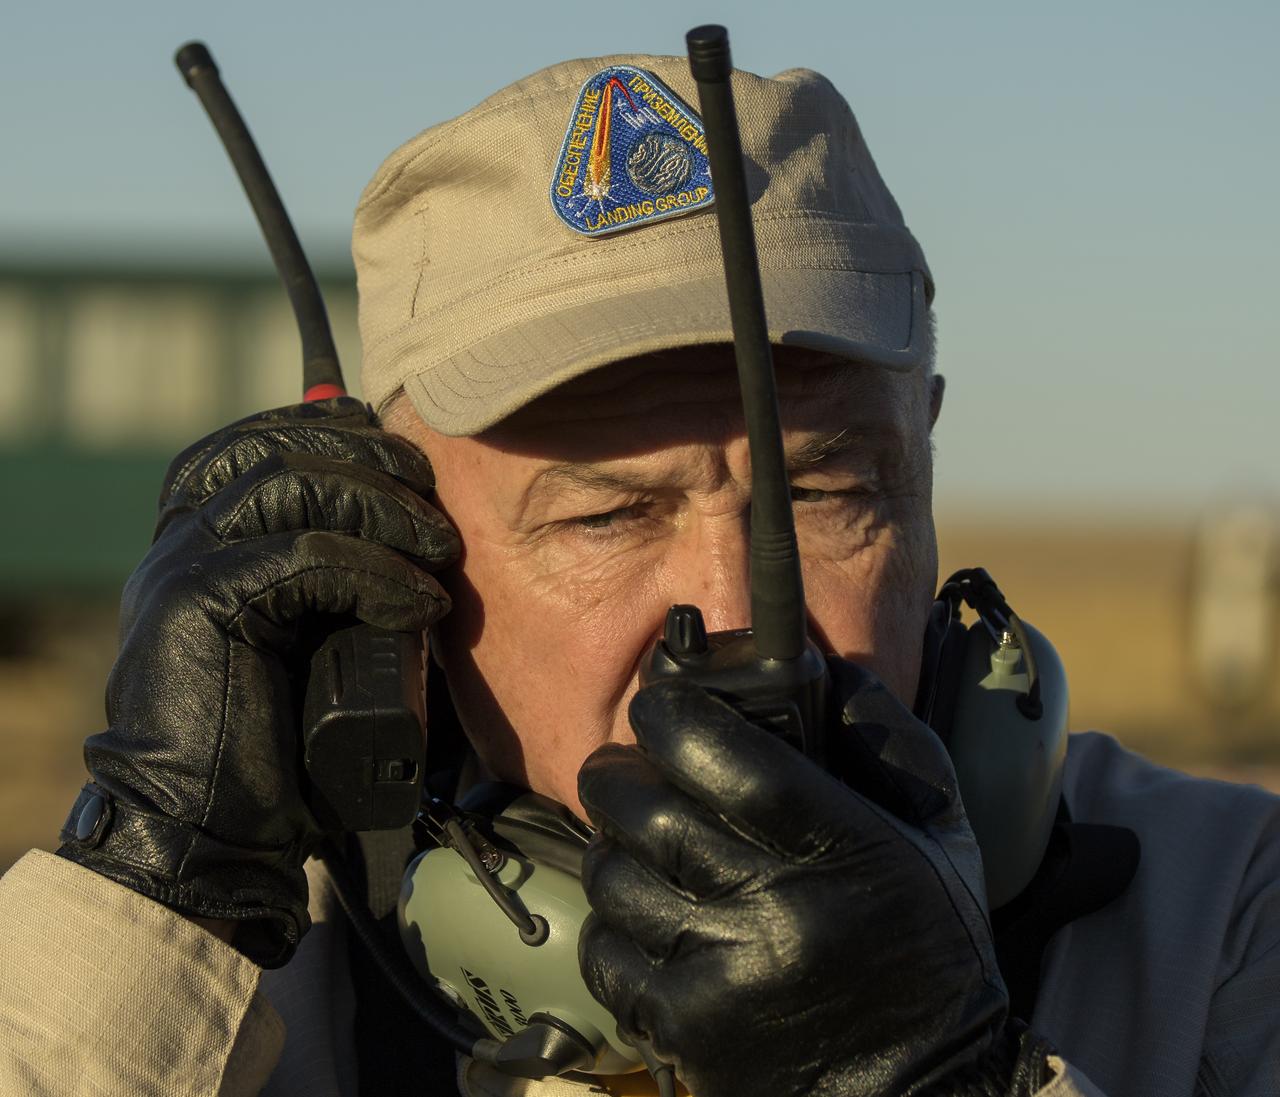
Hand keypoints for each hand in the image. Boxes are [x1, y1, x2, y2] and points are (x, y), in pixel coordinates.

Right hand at [56, 399, 456, 966]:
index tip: (409, 467)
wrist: (208, 829)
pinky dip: (377, 573)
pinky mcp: (200, 604)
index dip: (339, 433)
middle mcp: (182, 538)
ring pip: (293, 487)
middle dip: (373, 463)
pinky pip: (304, 555)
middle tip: (437, 509)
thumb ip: (328, 576)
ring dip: (385, 512)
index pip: (260, 440)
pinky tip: (420, 606)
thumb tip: (414, 523)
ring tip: (441, 554)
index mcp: (198, 537)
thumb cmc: (271, 740)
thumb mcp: (305, 636)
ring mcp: (183, 565)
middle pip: (281, 448)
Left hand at [577, 661, 1053, 1096]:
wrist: (920, 1092)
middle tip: (626, 767)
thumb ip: (887, 741)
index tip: (658, 706)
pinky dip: (611, 922)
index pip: (735, 760)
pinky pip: (606, 951)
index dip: (677, 717)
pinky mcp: (685, 1031)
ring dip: (612, 845)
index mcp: (847, 851)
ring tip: (637, 841)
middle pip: (650, 812)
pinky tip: (644, 914)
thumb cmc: (927, 951)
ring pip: (615, 876)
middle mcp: (779, 912)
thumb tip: (824, 668)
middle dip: (620, 773)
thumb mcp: (939, 834)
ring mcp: (724, 976)